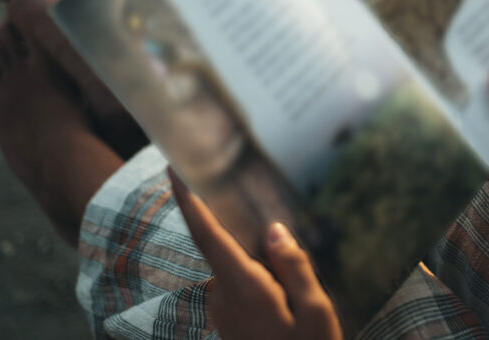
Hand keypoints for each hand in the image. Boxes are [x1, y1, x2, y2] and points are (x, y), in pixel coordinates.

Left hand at [169, 168, 341, 339]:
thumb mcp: (315, 312)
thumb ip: (294, 266)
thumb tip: (275, 230)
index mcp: (244, 286)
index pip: (208, 234)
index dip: (189, 200)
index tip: (173, 167)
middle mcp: (224, 295)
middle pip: (226, 245)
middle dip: (245, 227)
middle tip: (270, 210)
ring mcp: (224, 311)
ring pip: (237, 266)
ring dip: (257, 257)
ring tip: (292, 265)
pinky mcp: (230, 322)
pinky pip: (241, 283)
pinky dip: (258, 274)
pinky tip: (286, 285)